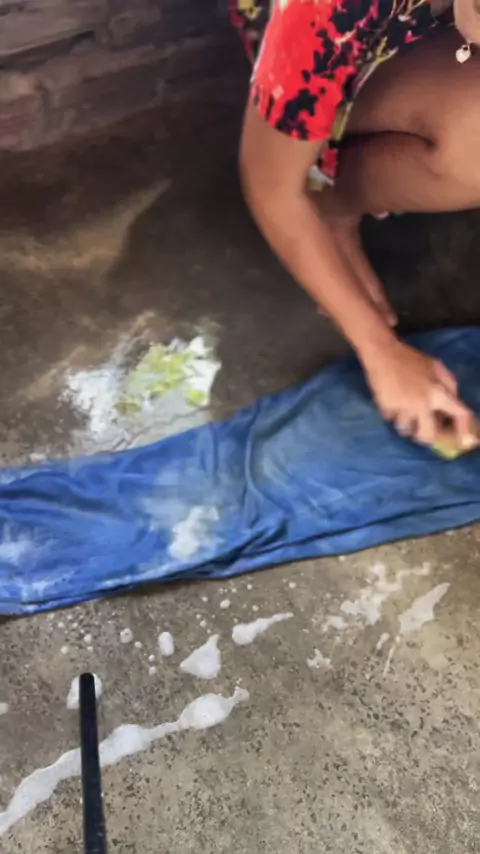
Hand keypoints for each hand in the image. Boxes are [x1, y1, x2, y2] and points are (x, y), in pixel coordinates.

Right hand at [363, 339, 477, 448]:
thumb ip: (449, 385)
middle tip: (423, 432)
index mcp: (439, 392)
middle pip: (428, 435)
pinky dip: (391, 414)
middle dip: (426, 436)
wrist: (383, 353)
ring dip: (406, 425)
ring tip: (404, 414)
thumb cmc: (411, 359)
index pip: (459, 414)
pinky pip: (390, 420)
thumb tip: (454, 403)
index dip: (463, 428)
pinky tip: (392, 403)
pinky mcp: (386, 408)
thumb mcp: (437, 367)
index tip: (462, 438)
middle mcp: (422, 403)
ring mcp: (403, 408)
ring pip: (405, 430)